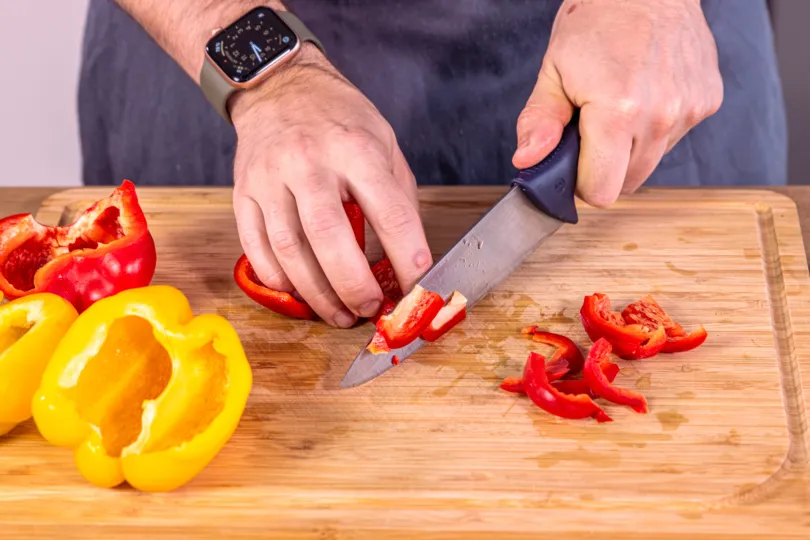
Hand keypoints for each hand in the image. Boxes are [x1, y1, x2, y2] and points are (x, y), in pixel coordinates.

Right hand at [230, 45, 431, 327]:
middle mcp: (309, 163)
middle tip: (370, 310)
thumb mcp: (384, 143)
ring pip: (289, 250)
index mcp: (355, 149)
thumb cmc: (339, 120)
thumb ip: (398, 199)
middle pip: (329, 238)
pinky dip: (279, 280)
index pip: (389, 213)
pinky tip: (300, 293)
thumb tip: (410, 257)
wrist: (279, 87)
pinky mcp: (243, 193)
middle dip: (354, 286)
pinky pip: (255, 248)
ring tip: (339, 314)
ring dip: (316, 294)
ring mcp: (269, 179)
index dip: (407, 256)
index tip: (417, 287)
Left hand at [512, 0, 722, 206]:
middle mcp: (661, 116)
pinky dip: (654, 128)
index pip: (601, 191)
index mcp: (618, 113)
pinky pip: (673, 139)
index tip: (573, 162)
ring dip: (630, 148)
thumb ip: (539, 122)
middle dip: (604, 167)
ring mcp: (689, 110)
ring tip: (619, 105)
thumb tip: (528, 160)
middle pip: (627, 184)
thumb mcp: (554, 70)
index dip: (580, 183)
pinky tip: (645, 95)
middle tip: (591, 130)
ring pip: (650, 163)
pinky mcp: (707, 102)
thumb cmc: (598, 21)